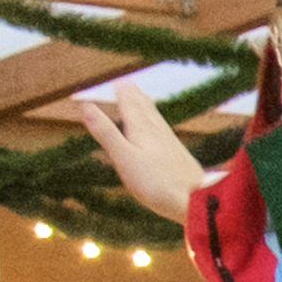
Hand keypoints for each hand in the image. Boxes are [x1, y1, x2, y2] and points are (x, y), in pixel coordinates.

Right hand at [68, 87, 204, 224]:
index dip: (124, 94)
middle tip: (130, 84)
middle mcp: (159, 134)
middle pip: (146, 111)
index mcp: (143, 131)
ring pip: (157, 121)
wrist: (195, 201)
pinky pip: (165, 134)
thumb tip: (86, 106)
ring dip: (148, 108)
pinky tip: (162, 132)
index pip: (131, 107)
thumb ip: (106, 133)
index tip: (119, 80)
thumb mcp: (123, 157)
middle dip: (136, 97)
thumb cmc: (156, 183)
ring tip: (144, 99)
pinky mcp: (180, 157)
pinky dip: (159, 126)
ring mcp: (172, 145)